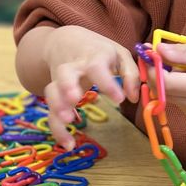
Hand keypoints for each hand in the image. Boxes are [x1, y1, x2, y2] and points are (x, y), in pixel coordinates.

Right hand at [17, 26, 138, 148]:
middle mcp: (73, 68)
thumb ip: (131, 74)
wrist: (66, 40)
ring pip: (51, 91)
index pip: (97, 66)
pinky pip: (51, 111)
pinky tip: (69, 144)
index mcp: (93, 56)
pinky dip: (57, 129)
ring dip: (57, 106)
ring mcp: (60, 80)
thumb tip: (133, 97)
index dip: (106, 82)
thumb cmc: (99, 51)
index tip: (119, 99)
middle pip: (65, 74)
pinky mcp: (54, 94)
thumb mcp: (120, 55)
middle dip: (68, 87)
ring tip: (68, 121)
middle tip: (75, 100)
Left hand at [156, 42, 185, 119]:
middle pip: (161, 91)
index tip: (149, 50)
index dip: (151, 67)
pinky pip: (174, 99)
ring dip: (164, 78)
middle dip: (155, 71)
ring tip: (180, 62)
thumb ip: (184, 53)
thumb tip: (157, 50)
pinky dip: (174, 86)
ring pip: (165, 96)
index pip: (164, 84)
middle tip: (158, 51)